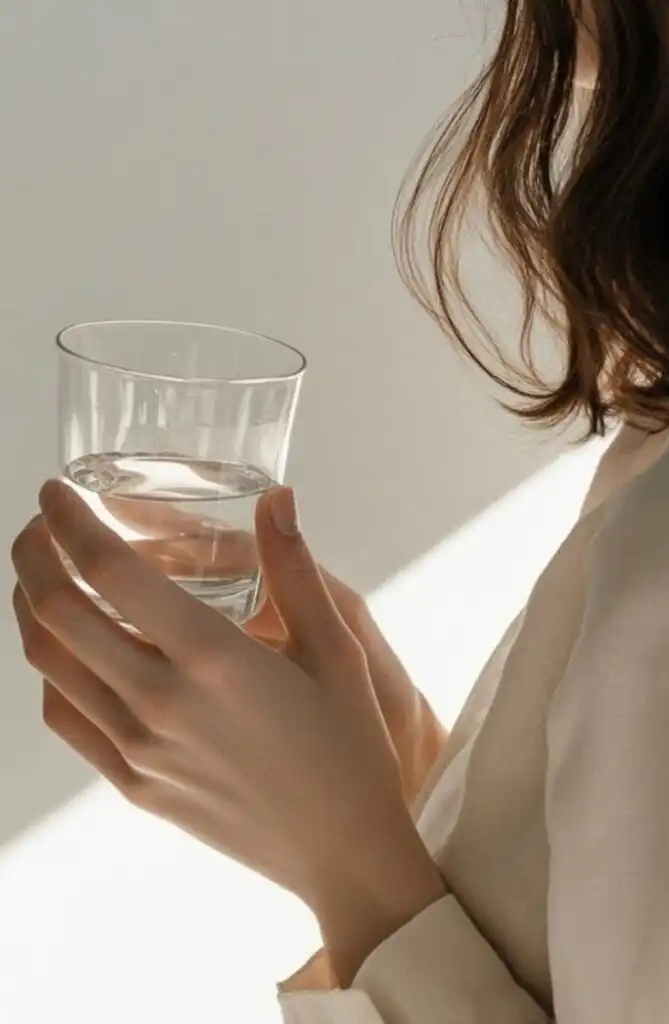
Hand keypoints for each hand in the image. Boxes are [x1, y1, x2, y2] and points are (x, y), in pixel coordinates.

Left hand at [11, 481, 444, 983]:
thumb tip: (276, 496)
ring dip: (32, 607)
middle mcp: (161, 702)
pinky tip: (73, 648)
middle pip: (58, 612)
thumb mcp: (335, 649)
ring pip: (49, 665)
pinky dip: (52, 670)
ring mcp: (139, 750)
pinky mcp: (132, 786)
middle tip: (43, 523)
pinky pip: (66, 717)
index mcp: (214, 659)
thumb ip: (295, 566)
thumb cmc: (348, 745)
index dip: (70, 520)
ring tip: (45, 575)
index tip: (56, 489)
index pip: (110, 572)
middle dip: (35, 554)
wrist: (341, 851)